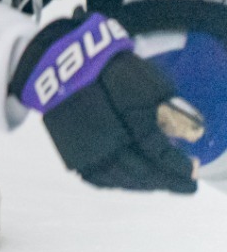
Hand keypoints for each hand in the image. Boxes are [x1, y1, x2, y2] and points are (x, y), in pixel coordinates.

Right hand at [12, 13, 197, 193]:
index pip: (158, 157)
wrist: (59, 65)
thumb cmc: (105, 69)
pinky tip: (127, 181)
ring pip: (119, 180)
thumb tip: (185, 133)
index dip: (178, 168)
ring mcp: (84, 152)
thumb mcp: (145, 83)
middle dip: (166, 181)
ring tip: (159, 184)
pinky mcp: (69, 152)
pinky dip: (115, 184)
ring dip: (142, 185)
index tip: (193, 173)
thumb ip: (166, 111)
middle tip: (184, 186)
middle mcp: (104, 146)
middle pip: (141, 174)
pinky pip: (95, 179)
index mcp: (124, 127)